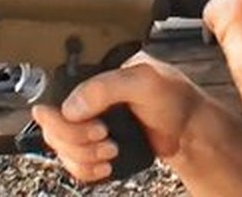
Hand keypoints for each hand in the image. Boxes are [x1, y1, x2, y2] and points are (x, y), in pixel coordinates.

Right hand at [31, 51, 204, 182]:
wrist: (189, 131)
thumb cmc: (175, 100)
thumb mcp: (144, 82)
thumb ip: (106, 88)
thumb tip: (70, 108)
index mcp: (94, 72)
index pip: (54, 94)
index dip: (64, 117)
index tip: (92, 126)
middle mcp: (86, 96)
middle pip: (52, 125)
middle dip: (77, 140)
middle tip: (105, 138)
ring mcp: (88, 121)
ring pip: (59, 146)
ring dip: (82, 156)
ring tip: (111, 151)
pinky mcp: (93, 144)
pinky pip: (71, 162)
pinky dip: (85, 169)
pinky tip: (106, 165)